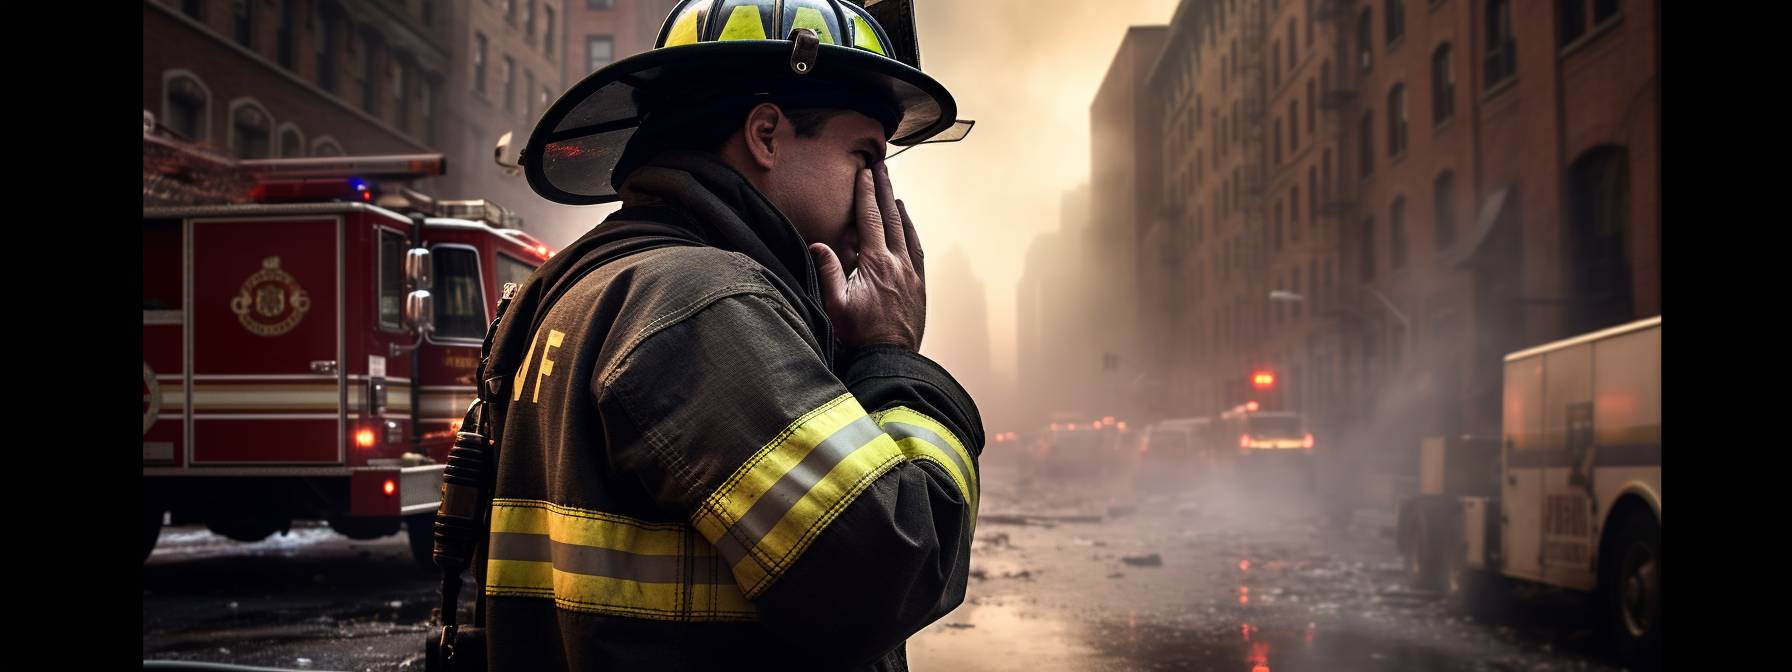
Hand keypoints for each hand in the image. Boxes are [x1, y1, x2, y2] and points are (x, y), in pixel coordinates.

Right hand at [809, 163, 925, 351]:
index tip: (865, 172)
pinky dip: (911, 233)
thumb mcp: (835, 305)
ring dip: (899, 210)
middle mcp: (898, 263)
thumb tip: (817, 244)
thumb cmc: (860, 336)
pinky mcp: (919, 286)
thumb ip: (827, 272)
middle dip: (884, 190)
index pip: (871, 219)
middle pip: (891, 218)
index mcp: (876, 263)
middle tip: (881, 168)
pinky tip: (907, 228)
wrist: (890, 358)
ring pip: (907, 232)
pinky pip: (917, 251)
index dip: (866, 193)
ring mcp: (911, 274)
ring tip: (893, 193)